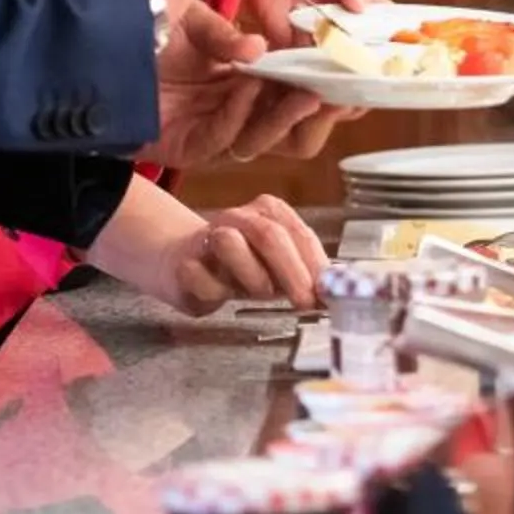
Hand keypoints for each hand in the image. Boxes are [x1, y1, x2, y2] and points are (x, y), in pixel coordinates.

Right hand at [85, 184, 325, 313]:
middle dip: (292, 271)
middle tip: (304, 301)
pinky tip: (219, 295)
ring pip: (231, 244)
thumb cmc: (240, 266)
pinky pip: (202, 277)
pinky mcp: (183, 261)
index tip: (327, 293)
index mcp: (269, 211)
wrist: (182, 261)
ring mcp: (208, 235)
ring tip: (258, 292)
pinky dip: (216, 293)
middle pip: (269, 235)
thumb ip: (303, 273)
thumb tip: (332, 293)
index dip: (316, 265)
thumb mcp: (276, 266)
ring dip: (251, 277)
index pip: (299, 234)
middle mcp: (239, 217)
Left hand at [143, 2, 358, 169]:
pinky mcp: (187, 148)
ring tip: (308, 91)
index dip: (321, 88)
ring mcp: (211, 133)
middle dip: (315, 110)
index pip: (292, 94)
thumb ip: (226, 34)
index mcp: (242, 83)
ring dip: (286, 115)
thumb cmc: (139, 30)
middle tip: (339, 91)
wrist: (88, 47)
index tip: (346, 74)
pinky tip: (249, 87)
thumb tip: (259, 49)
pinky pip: (223, 139)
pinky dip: (240, 113)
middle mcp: (232, 112)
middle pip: (287, 126)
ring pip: (262, 138)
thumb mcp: (193, 20)